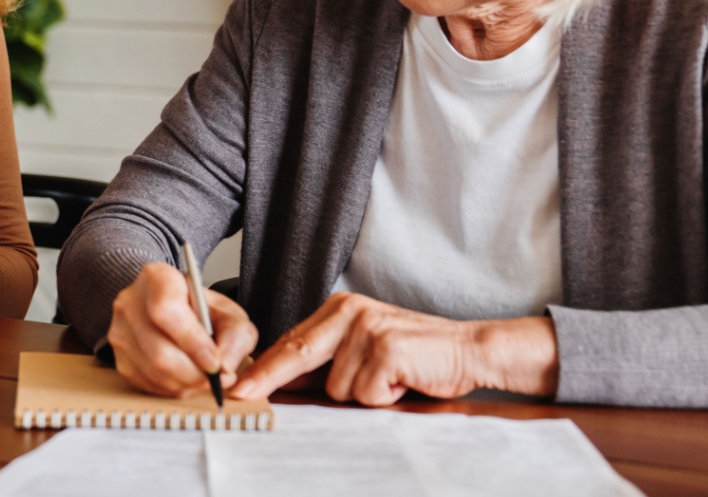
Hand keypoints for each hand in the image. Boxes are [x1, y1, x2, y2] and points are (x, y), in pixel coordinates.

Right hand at [107, 262, 258, 398]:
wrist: (172, 307)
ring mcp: (119, 332)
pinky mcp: (118, 358)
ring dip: (186, 385)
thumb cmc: (200, 309)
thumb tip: (225, 368)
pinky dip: (172, 388)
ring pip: (153, 372)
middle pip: (159, 351)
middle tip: (218, 380)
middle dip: (194, 374)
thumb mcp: (228, 312)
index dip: (193, 343)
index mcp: (156, 279)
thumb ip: (235, 336)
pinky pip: (146, 384)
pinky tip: (186, 378)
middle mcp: (130, 303)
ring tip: (204, 379)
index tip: (216, 364)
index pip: (166, 312)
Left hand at [229, 292, 559, 405]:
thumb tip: (283, 383)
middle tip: (243, 395)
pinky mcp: (386, 348)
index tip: (238, 385)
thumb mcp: (365, 349)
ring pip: (337, 387)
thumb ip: (329, 360)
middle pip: (297, 354)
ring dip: (364, 395)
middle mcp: (350, 312)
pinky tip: (402, 382)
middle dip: (268, 379)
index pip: (293, 341)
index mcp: (340, 309)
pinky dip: (384, 398)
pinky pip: (365, 393)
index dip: (264, 368)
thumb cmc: (416, 356)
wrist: (470, 350)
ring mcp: (367, 329)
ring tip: (390, 381)